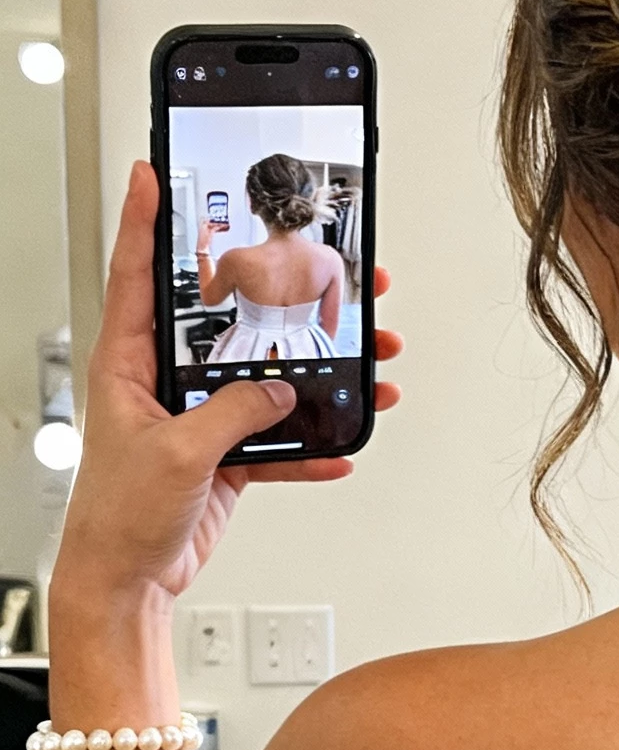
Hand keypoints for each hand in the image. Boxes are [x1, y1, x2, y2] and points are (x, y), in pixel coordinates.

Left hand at [52, 162, 403, 609]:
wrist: (128, 579)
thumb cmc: (118, 513)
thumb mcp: (178, 452)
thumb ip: (234, 411)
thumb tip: (281, 389)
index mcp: (129, 362)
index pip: (139, 274)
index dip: (146, 220)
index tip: (154, 170)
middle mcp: (163, 380)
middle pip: (231, 319)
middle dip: (286, 295)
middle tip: (332, 268)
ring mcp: (198, 416)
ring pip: (270, 376)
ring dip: (322, 372)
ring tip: (369, 357)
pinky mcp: (223, 453)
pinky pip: (279, 438)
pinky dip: (313, 444)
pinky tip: (341, 445)